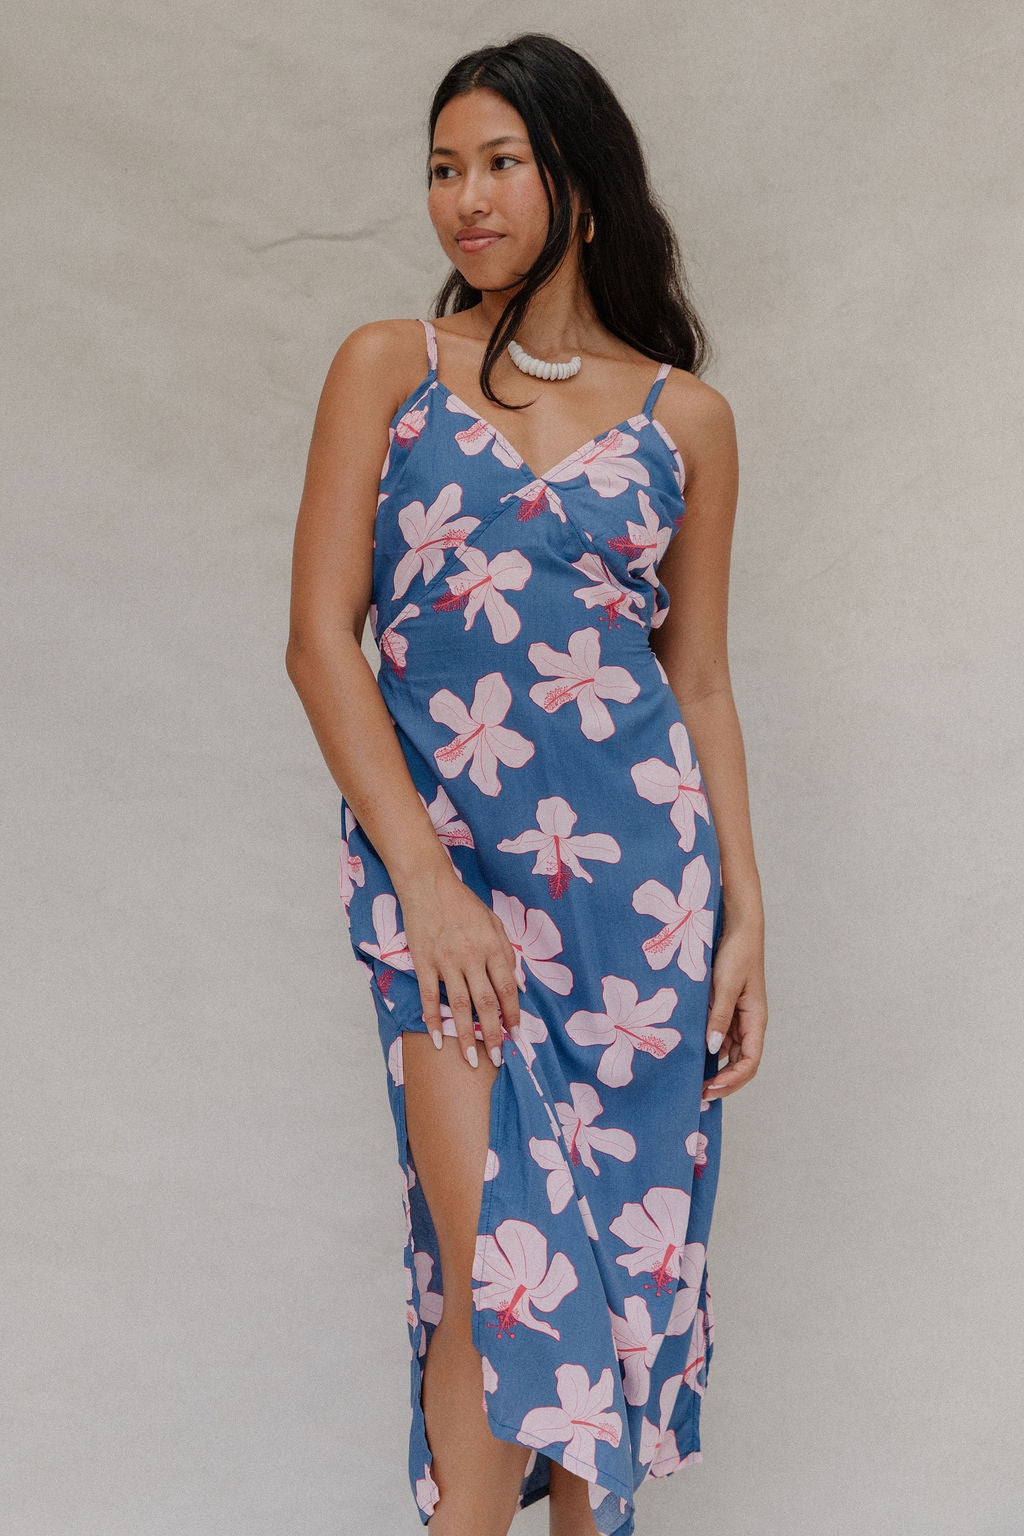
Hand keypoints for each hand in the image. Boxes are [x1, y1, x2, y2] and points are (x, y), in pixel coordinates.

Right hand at [397, 867, 522, 1069]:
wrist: (428, 885)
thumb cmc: (464, 904)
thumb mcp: (494, 922)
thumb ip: (506, 953)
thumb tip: (518, 985)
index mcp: (492, 947)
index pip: (507, 988)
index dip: (513, 1015)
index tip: (516, 1036)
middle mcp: (471, 956)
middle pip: (486, 1003)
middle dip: (494, 1034)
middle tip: (498, 1058)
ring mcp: (446, 961)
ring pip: (460, 1006)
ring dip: (466, 1036)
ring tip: (472, 1060)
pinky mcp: (424, 962)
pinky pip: (430, 997)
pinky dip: (433, 1021)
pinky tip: (438, 1040)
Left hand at [702, 910, 766, 1099]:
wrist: (737, 926)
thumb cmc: (736, 953)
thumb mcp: (726, 984)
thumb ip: (720, 1015)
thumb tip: (713, 1048)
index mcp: (756, 1020)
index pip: (749, 1062)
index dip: (732, 1081)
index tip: (710, 1089)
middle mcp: (748, 1023)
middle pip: (740, 1063)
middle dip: (723, 1083)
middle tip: (698, 1096)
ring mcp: (737, 1016)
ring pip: (729, 1053)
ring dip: (715, 1070)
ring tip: (693, 1084)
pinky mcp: (725, 1008)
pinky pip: (719, 1036)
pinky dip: (709, 1051)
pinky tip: (692, 1058)